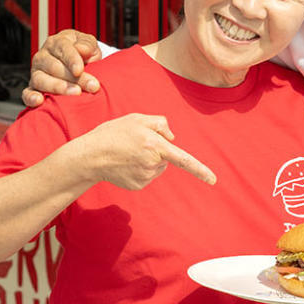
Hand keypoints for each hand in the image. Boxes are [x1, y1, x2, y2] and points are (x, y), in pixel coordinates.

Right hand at [22, 30, 102, 106]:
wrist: (77, 65)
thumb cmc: (83, 54)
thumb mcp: (89, 45)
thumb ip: (87, 45)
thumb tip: (82, 49)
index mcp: (56, 43)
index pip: (63, 49)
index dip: (72, 60)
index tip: (80, 71)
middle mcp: (43, 57)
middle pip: (54, 67)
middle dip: (73, 78)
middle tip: (91, 87)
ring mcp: (36, 72)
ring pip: (41, 80)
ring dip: (58, 87)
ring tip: (75, 93)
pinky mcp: (32, 88)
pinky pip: (27, 93)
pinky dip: (31, 97)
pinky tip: (39, 101)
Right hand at [75, 114, 215, 190]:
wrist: (90, 156)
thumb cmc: (114, 133)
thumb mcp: (137, 118)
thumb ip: (160, 123)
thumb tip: (172, 137)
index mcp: (155, 145)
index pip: (183, 159)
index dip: (200, 170)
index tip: (213, 180)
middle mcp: (152, 164)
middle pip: (167, 158)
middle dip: (157, 150)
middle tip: (135, 143)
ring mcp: (145, 177)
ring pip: (157, 167)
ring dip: (148, 160)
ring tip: (128, 153)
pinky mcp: (138, 185)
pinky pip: (147, 176)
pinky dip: (140, 169)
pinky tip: (125, 164)